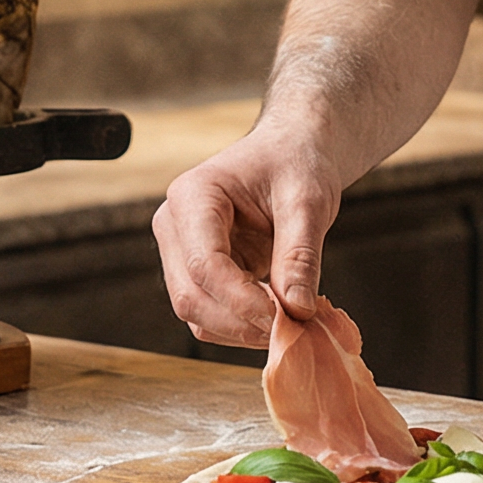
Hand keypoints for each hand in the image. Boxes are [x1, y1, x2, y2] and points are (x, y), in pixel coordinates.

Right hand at [151, 126, 342, 347]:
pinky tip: (278, 316)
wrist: (291, 152)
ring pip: (196, 314)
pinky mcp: (197, 272)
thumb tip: (297, 310)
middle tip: (293, 329)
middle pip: (190, 297)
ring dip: (241, 330)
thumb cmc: (296, 163)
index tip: (287, 317)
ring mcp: (181, 252)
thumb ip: (300, 255)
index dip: (243, 300)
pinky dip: (242, 326)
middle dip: (241, 322)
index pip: (205, 264)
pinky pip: (210, 315)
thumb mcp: (308, 201)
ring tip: (290, 322)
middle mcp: (174, 225)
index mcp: (193, 196)